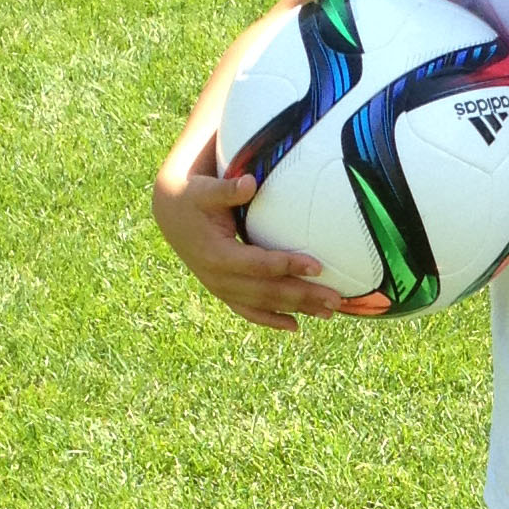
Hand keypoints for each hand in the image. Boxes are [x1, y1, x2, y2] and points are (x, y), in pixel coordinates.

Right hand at [151, 161, 340, 332]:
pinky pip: (249, 311)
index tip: (318, 266)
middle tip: (336, 299)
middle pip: (267, 291)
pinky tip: (295, 326)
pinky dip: (271, 320)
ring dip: (296, 310)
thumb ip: (226, 190)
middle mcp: (219, 278)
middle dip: (303, 296)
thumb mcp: (205, 190)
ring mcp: (221, 288)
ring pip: (263, 305)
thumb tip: (249, 182)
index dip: (288, 266)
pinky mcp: (223, 291)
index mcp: (217, 254)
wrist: (171, 214)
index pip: (259, 265)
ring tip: (329, 314)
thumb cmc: (194, 198)